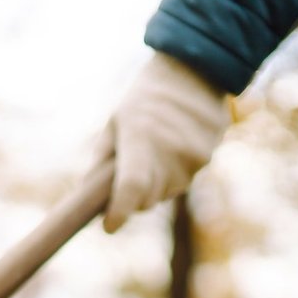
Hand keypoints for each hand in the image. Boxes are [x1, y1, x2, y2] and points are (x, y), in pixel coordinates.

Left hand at [100, 52, 230, 232]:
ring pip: (168, 192)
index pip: (131, 187)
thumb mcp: (114, 124)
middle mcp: (169, 151)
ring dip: (158, 182)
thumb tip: (89, 199)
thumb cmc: (144, 100)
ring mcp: (193, 156)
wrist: (193, 70)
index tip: (109, 226)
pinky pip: (186, 178)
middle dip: (135, 197)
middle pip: (148, 200)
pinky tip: (176, 144)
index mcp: (139, 137)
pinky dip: (176, 171)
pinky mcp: (209, 156)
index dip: (119, 212)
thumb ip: (101, 163)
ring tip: (157, 148)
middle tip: (131, 173)